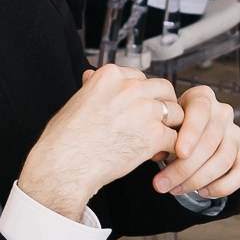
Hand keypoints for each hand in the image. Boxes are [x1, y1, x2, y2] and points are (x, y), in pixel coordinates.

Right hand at [17, 63, 184, 219]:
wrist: (64, 164)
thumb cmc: (65, 138)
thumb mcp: (77, 100)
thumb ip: (92, 87)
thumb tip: (91, 76)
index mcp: (111, 75)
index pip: (141, 77)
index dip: (142, 95)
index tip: (138, 108)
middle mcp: (130, 88)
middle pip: (164, 89)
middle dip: (163, 105)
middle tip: (157, 122)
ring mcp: (144, 110)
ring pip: (175, 112)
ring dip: (169, 126)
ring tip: (158, 141)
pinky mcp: (154, 135)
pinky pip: (174, 137)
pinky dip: (169, 147)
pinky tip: (156, 154)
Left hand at [153, 86, 239, 198]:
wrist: (187, 134)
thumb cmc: (172, 127)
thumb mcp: (164, 124)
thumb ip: (162, 135)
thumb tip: (157, 154)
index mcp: (202, 98)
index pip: (200, 111)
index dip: (191, 133)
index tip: (179, 153)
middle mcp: (223, 113)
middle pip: (210, 141)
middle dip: (185, 167)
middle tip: (162, 184)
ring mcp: (235, 133)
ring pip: (223, 159)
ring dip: (198, 180)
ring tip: (175, 189)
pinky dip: (223, 186)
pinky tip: (202, 192)